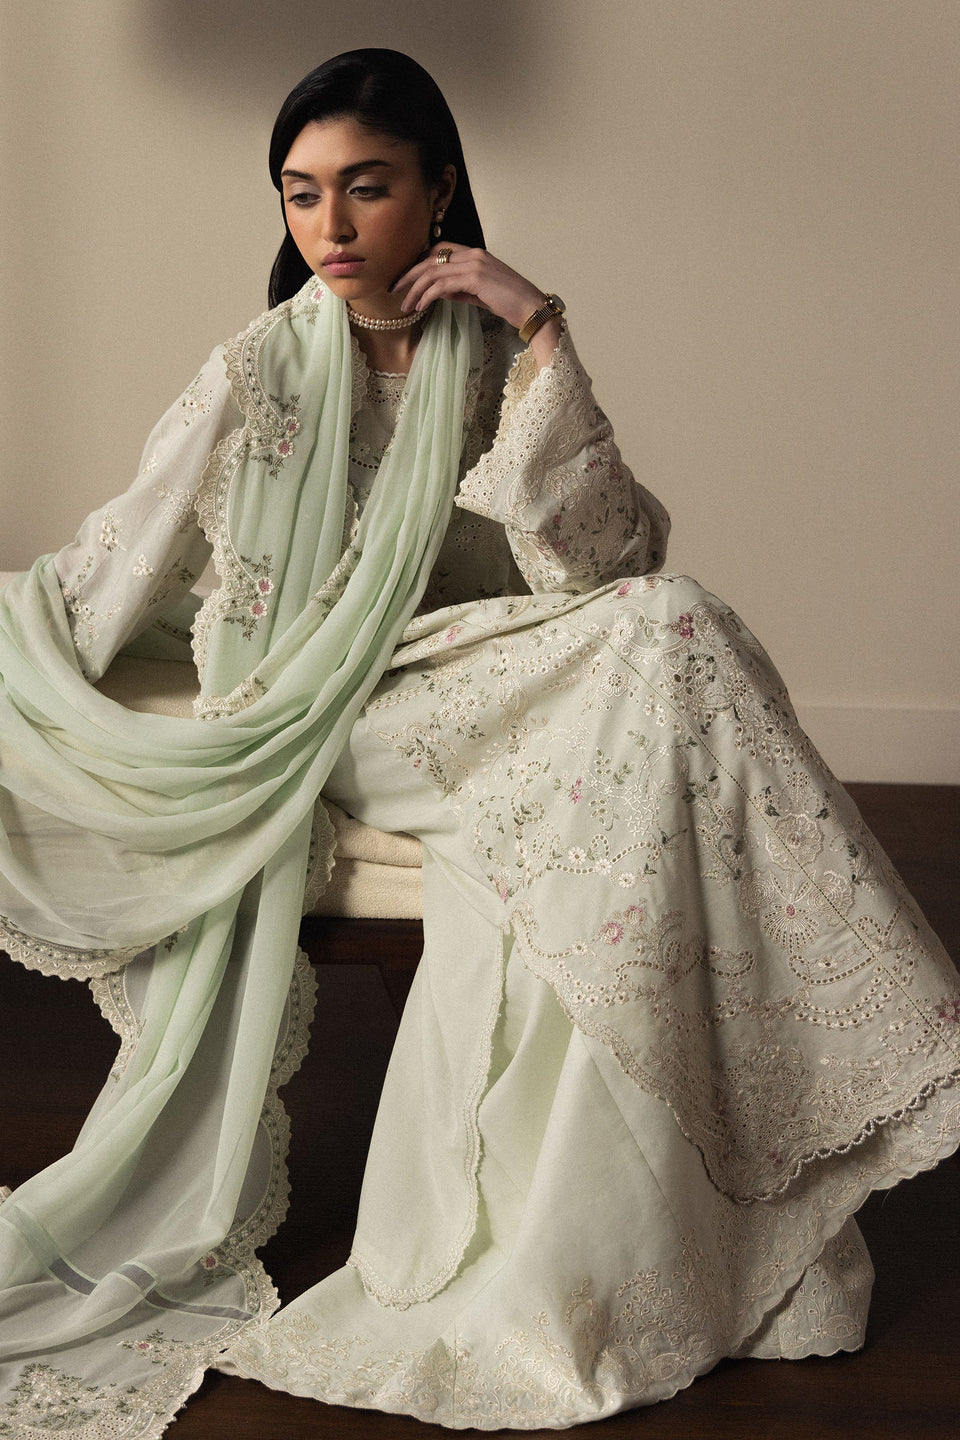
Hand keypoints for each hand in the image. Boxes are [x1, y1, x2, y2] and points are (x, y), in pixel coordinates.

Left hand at [392, 245, 562, 366]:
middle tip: (393, 289)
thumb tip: (438, 292)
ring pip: (432, 272)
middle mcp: (472, 254)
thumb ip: (459, 289)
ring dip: (414, 288)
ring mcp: (474, 264)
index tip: (405, 279)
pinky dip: (427, 295)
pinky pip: (442, 285)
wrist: (531, 307)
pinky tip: (419, 306)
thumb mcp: (479, 293)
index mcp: (474, 254)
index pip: (438, 251)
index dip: (418, 263)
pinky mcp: (475, 278)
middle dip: (408, 274)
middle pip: (430, 259)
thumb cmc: (509, 303)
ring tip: (404, 304)